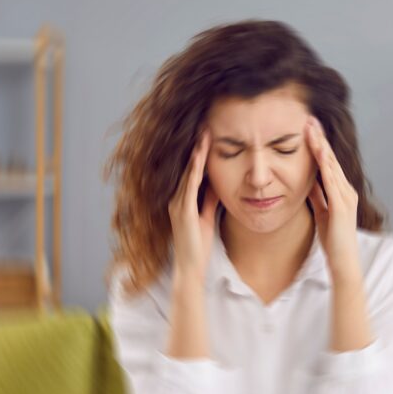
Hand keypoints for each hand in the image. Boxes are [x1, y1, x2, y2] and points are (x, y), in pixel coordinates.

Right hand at [169, 128, 218, 286]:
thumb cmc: (198, 245)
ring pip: (188, 172)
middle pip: (187, 167)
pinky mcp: (183, 211)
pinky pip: (189, 185)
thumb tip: (216, 184)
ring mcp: (177, 204)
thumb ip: (209, 200)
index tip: (207, 135)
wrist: (190, 268)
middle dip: (196, 147)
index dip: (199, 154)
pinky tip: (199, 156)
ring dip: (196, 152)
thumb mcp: (207, 216)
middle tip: (204, 125)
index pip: (191, 171)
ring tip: (204, 133)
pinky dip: (194, 169)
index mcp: (181, 200)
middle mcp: (176, 199)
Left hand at [305, 116, 360, 281]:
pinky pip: (332, 181)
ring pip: (332, 166)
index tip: (308, 128)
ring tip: (312, 128)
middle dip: (320, 138)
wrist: (343, 260)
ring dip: (321, 146)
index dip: (318, 145)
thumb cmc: (333, 239)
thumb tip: (308, 180)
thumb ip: (317, 195)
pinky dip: (325, 165)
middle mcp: (346, 190)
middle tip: (309, 118)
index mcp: (341, 191)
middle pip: (331, 159)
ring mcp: (345, 197)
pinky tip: (319, 151)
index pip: (328, 163)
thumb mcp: (322, 211)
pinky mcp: (341, 206)